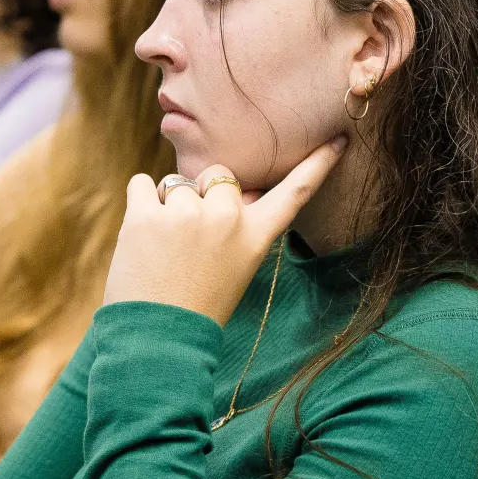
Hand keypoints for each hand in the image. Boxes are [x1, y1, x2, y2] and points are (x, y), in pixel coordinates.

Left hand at [102, 140, 347, 324]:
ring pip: (176, 182)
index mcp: (255, 236)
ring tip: (163, 248)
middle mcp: (227, 218)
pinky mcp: (147, 215)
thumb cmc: (196, 307)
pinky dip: (139, 202)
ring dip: (166, 205)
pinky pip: (141, 184)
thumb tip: (238, 189)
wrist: (157, 340)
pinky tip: (142, 236)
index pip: (294, 193)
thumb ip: (239, 227)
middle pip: (218, 174)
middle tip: (189, 239)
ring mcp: (187, 214)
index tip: (338, 138)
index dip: (317, 165)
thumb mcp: (235, 268)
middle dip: (203, 194)